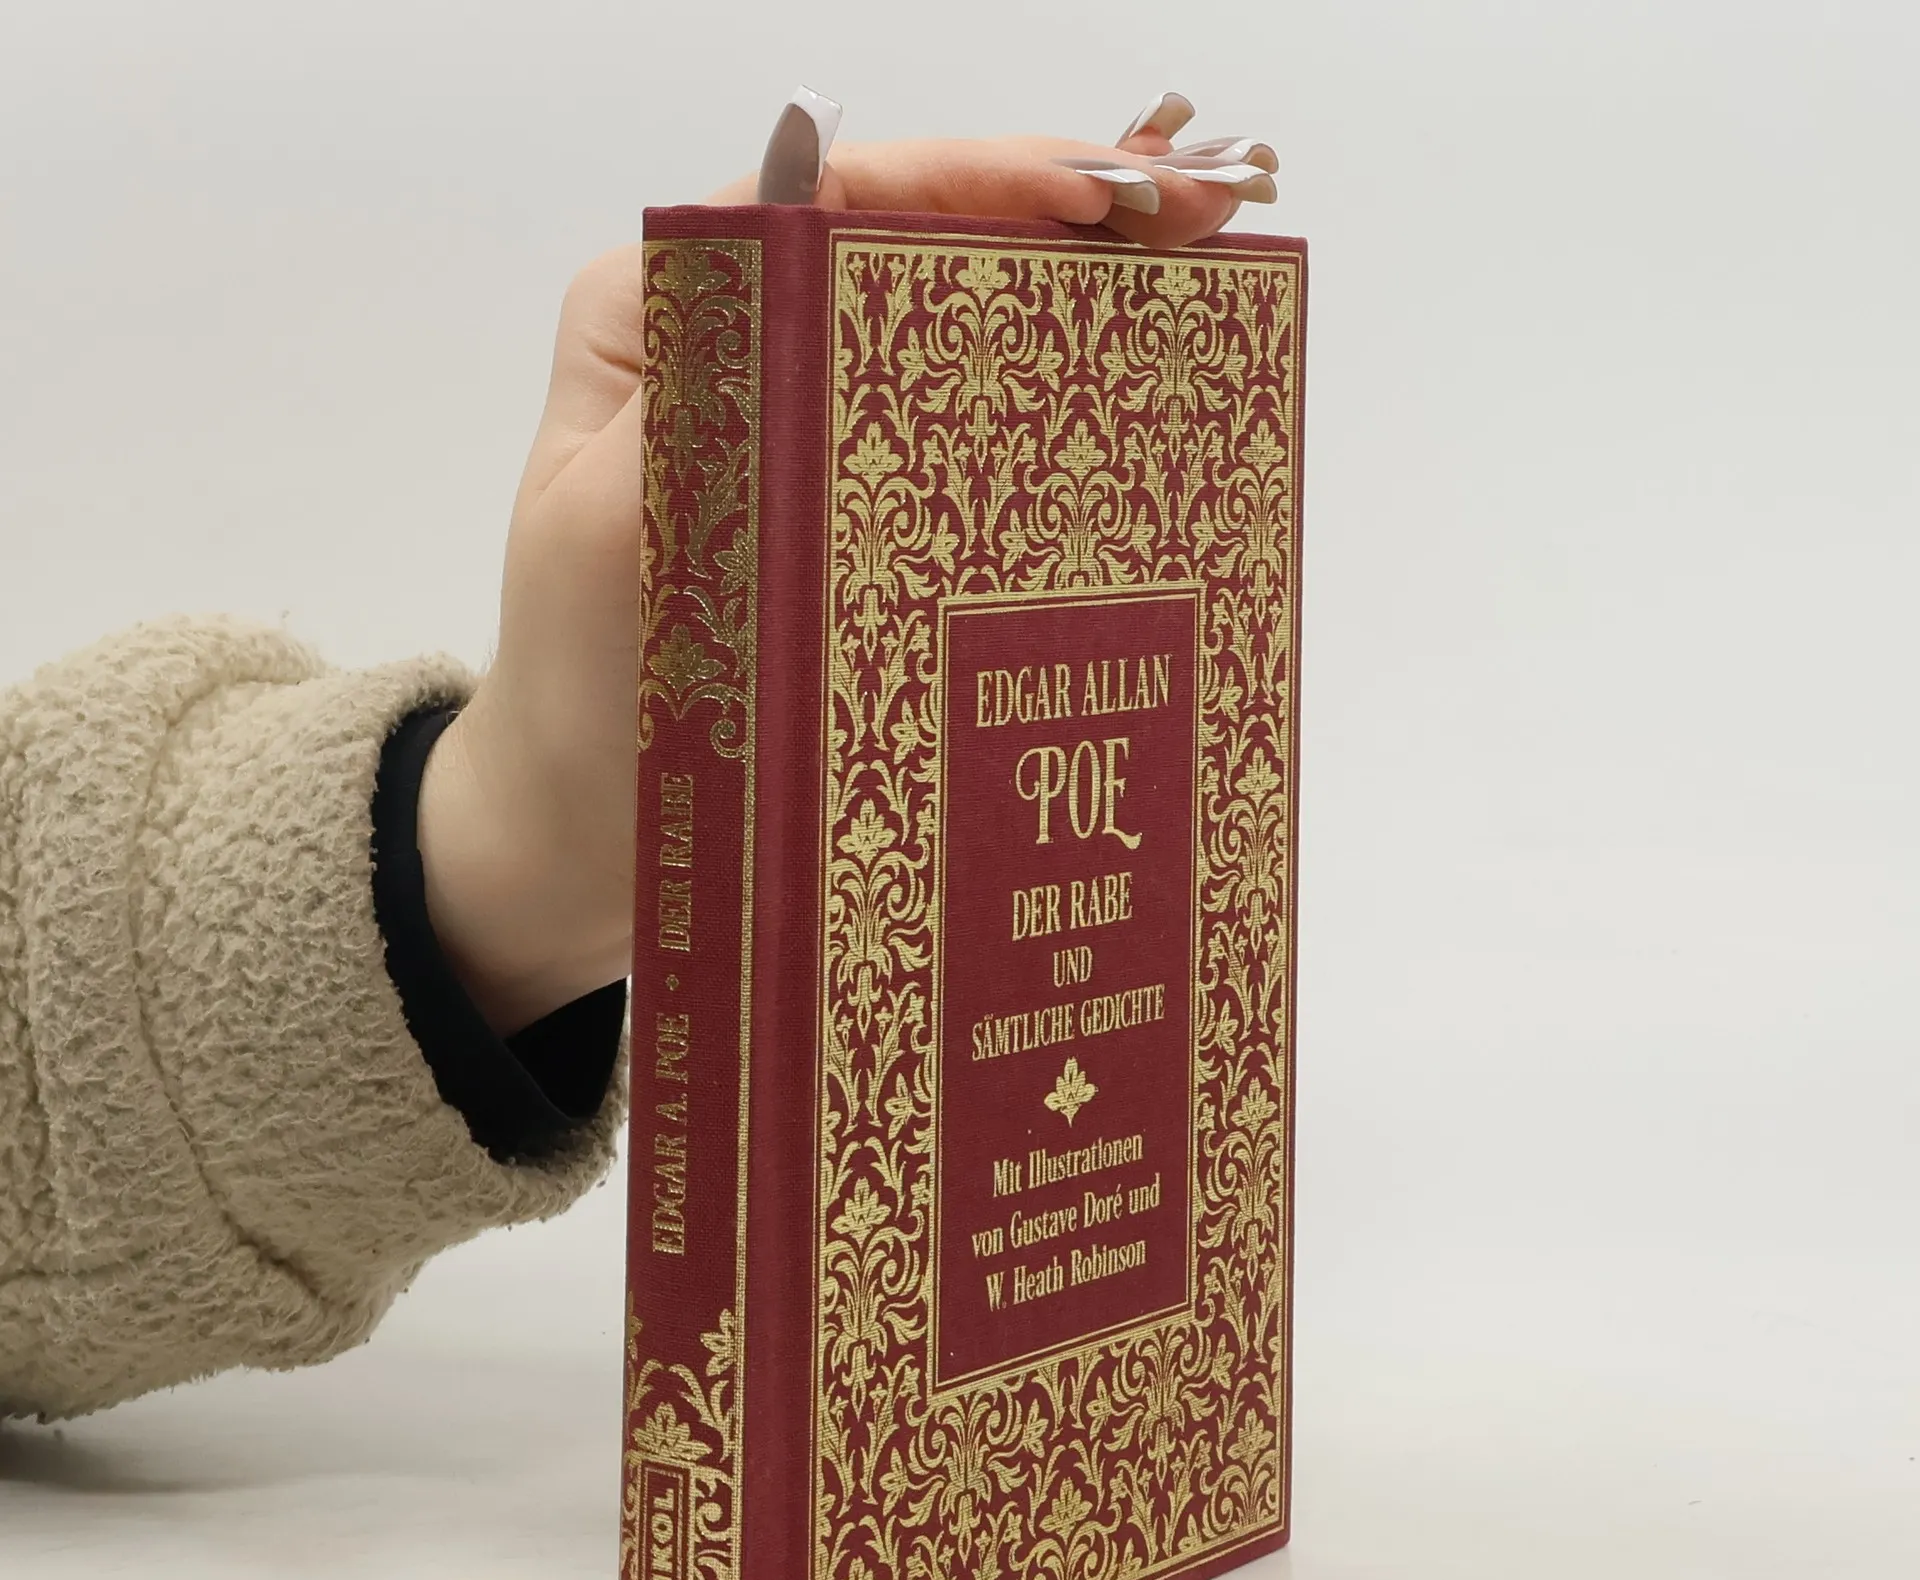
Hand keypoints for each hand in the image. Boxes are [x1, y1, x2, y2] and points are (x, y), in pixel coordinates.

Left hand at [417, 94, 1278, 1035]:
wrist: (592, 836)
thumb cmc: (581, 693)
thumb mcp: (611, 525)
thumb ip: (701, 383)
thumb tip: (809, 225)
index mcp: (671, 316)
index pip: (840, 195)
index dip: (986, 177)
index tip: (1107, 191)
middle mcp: (749, 358)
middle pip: (920, 253)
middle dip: (1064, 228)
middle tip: (1201, 223)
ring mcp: (813, 444)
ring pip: (959, 345)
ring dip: (1077, 319)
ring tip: (1202, 295)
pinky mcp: (857, 529)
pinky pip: (966, 456)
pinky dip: (1054, 434)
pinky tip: (1145, 418)